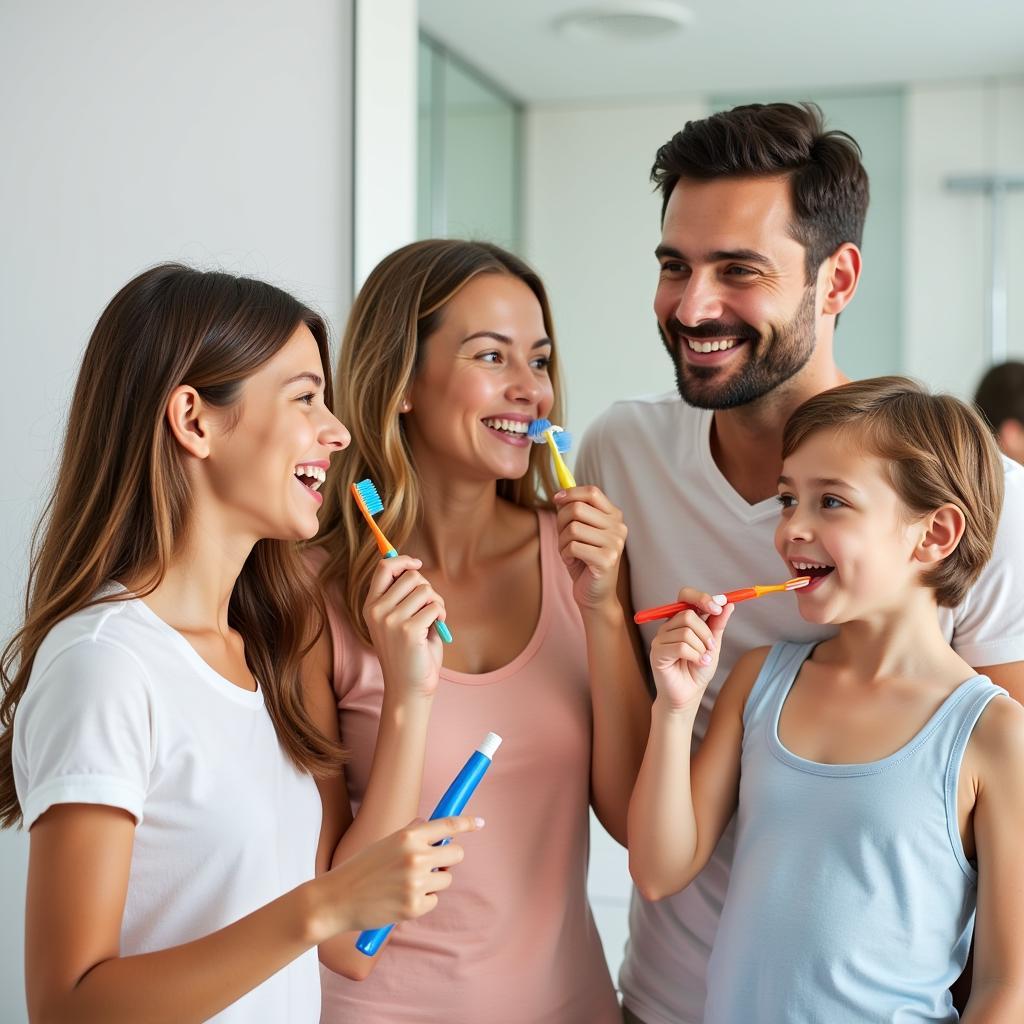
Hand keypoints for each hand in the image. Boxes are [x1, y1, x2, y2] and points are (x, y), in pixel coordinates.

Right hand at [317, 816, 482, 936]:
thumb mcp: (386, 842)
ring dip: (434, 881)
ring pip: (446, 879)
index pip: (448, 826)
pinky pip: (434, 900)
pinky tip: (402, 899)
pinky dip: (424, 899)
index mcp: (408, 836)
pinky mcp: (415, 907)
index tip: (478, 823)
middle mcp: (416, 857)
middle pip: (456, 854)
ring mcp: (417, 883)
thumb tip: (436, 829)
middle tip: (435, 863)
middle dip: (449, 858)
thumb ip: (412, 834)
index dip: (467, 823)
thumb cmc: (362, 868)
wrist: (337, 899)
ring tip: (406, 883)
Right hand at [362, 556, 445, 700]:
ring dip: (437, 602)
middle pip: (411, 576)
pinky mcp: (408, 630)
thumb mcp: (399, 618)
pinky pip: (435, 607)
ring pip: (425, 590)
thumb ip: (403, 594)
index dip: (403, 560)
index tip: (417, 563)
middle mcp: (377, 611)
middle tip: (430, 606)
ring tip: (434, 619)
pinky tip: (437, 628)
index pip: (384, 567)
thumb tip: (412, 564)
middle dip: (427, 587)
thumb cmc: (410, 651)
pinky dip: (442, 615)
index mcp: (371, 606)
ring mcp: (391, 620)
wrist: (409, 687)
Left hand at [554, 486, 627, 614]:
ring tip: (568, 552)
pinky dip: (565, 554)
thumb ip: (573, 512)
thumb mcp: (578, 532)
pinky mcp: (607, 560)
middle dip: (560, 521)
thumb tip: (560, 494)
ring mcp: (615, 544)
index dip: (571, 493)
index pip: (592, 492)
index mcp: (614, 517)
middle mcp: (618, 528)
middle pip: (577, 508)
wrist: (595, 596)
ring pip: (573, 528)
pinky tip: (572, 562)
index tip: (556, 499)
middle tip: (562, 536)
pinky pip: (573, 547)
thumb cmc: (584, 562)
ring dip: (562, 541)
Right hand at [649, 588, 733, 714]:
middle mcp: (668, 625)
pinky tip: (698, 663)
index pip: (686, 595)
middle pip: (688, 613)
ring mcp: (661, 638)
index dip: (702, 598)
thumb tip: (728, 603)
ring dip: (701, 648)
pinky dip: (695, 656)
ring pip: (686, 632)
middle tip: (711, 647)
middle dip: (706, 632)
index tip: (719, 607)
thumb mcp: (713, 643)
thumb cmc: (698, 669)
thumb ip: (718, 623)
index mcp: (681, 619)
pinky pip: (680, 647)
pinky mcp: (657, 652)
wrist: (689, 694)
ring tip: (703, 659)